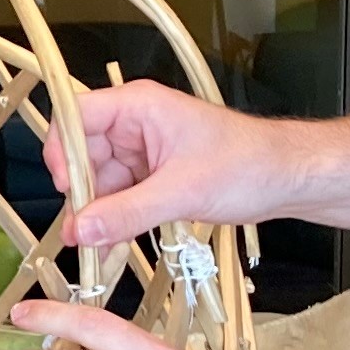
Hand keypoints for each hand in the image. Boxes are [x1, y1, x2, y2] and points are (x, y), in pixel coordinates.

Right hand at [65, 79, 296, 248]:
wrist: (287, 178)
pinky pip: (119, 195)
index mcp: (138, 106)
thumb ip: (126, 212)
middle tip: (82, 231)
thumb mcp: (182, 191)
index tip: (64, 190)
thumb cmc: (248, 164)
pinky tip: (113, 241)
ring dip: (97, 211)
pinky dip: (115, 217)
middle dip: (81, 192)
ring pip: (99, 179)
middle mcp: (134, 123)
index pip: (75, 116)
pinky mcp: (152, 174)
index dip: (61, 152)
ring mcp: (142, 150)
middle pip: (81, 153)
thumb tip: (80, 230)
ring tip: (99, 244)